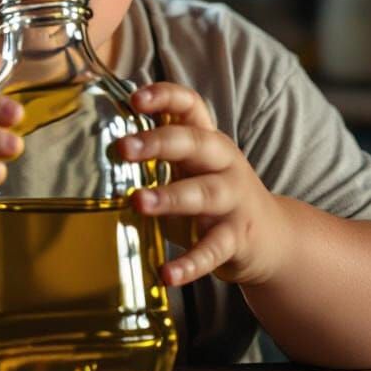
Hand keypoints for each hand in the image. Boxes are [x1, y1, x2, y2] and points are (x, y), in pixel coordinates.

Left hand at [119, 83, 291, 287]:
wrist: (273, 239)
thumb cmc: (214, 199)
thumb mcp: (189, 170)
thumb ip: (155, 159)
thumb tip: (96, 153)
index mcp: (208, 141)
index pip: (190, 106)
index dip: (165, 97)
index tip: (135, 99)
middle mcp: (224, 164)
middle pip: (195, 142)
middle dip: (158, 142)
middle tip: (124, 148)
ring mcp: (234, 200)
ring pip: (204, 193)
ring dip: (170, 197)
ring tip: (139, 202)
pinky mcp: (237, 238)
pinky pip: (213, 250)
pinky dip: (190, 263)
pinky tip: (167, 273)